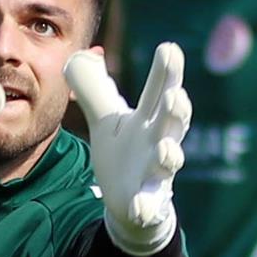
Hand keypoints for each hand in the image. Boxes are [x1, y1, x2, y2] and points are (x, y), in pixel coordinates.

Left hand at [64, 43, 189, 255]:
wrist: (131, 203)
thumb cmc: (125, 155)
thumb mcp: (107, 120)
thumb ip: (94, 89)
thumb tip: (80, 55)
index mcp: (150, 119)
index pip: (160, 91)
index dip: (166, 72)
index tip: (169, 48)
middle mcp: (159, 142)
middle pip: (173, 123)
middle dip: (176, 109)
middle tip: (175, 96)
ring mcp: (156, 173)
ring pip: (169, 162)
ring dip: (169, 155)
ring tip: (164, 150)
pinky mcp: (147, 201)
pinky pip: (150, 204)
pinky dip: (147, 206)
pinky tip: (141, 207)